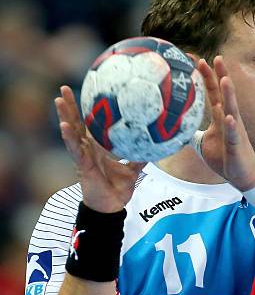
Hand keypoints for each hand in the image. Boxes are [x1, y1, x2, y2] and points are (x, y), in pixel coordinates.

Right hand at [55, 86, 144, 212]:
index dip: (85, 110)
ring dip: (64, 116)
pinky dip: (69, 138)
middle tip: (63, 88)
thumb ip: (140, 156)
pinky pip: (75, 150)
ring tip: (58, 100)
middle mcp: (87, 149)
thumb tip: (156, 145)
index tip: (84, 93)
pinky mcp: (82, 166)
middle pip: (76, 124)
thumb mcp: (133, 169)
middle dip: (69, 106)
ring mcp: (83, 156)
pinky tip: (63, 126)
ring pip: (71, 133)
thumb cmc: (118, 188)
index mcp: (97, 148)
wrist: (112, 206)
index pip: (88, 124)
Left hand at [197, 56, 254, 190]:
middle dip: (220, 75)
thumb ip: (191, 133)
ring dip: (228, 94)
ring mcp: (234, 131)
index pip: (212, 92)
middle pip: (223, 94)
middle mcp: (228, 119)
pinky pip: (233, 134)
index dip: (205, 76)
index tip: (196, 59)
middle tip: (217, 56)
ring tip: (225, 79)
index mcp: (220, 117)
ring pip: (231, 109)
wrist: (242, 176)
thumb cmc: (225, 157)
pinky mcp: (236, 145)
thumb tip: (175, 128)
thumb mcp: (203, 143)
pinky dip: (231, 125)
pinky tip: (228, 116)